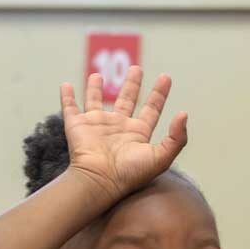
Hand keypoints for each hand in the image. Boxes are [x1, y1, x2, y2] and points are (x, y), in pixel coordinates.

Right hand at [59, 66, 188, 200]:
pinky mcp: (77, 126)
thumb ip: (177, 138)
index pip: (151, 109)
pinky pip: (70, 108)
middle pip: (126, 100)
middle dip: (132, 84)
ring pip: (96, 101)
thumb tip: (184, 114)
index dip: (159, 93)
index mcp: (137, 133)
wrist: (99, 180)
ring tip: (97, 75)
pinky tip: (65, 86)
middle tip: (136, 68)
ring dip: (96, 88)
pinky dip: (67, 97)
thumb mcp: (161, 157)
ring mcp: (97, 126)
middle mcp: (118, 127)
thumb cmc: (130, 173)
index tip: (166, 77)